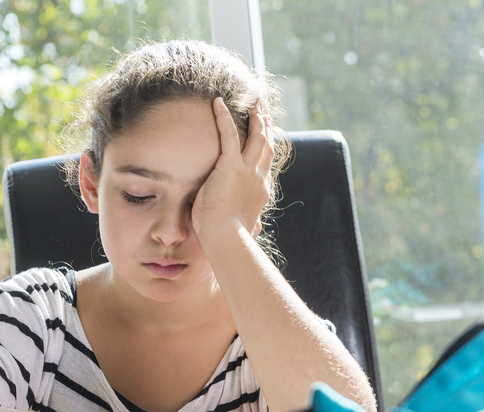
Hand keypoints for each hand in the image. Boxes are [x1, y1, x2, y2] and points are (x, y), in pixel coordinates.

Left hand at [191, 98, 273, 243]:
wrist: (226, 237)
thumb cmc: (230, 237)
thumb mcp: (247, 228)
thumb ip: (253, 225)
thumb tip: (258, 230)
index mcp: (261, 192)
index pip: (266, 166)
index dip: (266, 151)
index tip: (267, 140)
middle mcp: (259, 178)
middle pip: (266, 147)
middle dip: (266, 129)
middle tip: (264, 115)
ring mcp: (248, 170)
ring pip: (256, 137)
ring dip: (255, 120)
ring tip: (252, 105)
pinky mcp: (231, 165)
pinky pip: (229, 134)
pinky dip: (223, 117)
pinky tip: (217, 103)